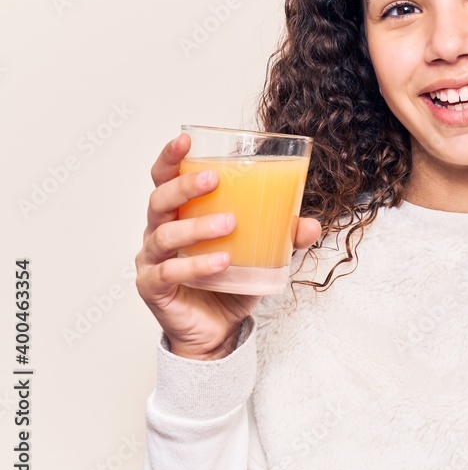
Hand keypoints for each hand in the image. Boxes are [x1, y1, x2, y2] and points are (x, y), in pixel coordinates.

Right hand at [134, 132, 321, 359]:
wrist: (217, 330)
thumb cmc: (230, 283)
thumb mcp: (262, 256)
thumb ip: (284, 237)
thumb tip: (313, 224)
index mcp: (179, 214)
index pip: (165, 178)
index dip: (171, 157)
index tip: (186, 139)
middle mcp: (159, 232)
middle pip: (159, 200)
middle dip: (185, 186)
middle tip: (214, 179)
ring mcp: (153, 261)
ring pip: (165, 235)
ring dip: (197, 226)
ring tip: (229, 224)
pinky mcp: (153, 288)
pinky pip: (169, 273)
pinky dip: (196, 266)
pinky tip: (220, 262)